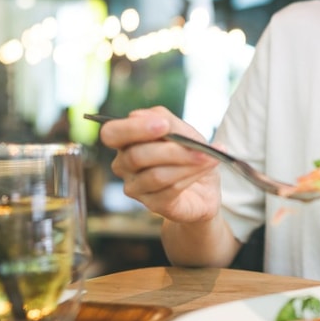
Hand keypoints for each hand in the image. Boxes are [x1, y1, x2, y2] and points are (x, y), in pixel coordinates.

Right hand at [98, 106, 221, 224]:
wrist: (205, 186)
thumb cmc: (188, 153)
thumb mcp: (182, 131)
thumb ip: (164, 120)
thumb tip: (139, 115)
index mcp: (125, 142)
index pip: (111, 133)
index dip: (133, 128)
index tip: (163, 125)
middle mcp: (123, 166)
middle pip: (136, 156)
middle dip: (172, 150)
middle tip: (198, 147)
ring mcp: (136, 188)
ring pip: (156, 175)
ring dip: (187, 163)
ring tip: (208, 157)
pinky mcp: (153, 205)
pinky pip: (171, 189)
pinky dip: (192, 175)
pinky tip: (206, 167)